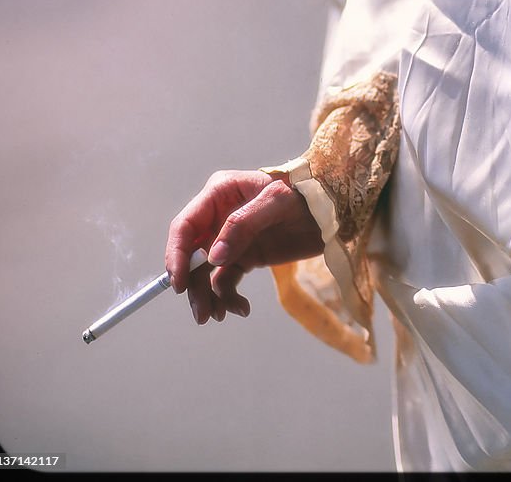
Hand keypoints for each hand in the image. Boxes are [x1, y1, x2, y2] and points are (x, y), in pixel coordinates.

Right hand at [164, 169, 324, 323]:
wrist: (334, 210)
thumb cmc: (306, 195)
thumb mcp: (276, 203)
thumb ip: (242, 225)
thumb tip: (213, 257)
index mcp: (219, 193)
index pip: (186, 226)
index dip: (176, 255)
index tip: (179, 284)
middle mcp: (218, 216)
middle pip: (192, 255)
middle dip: (193, 285)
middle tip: (202, 314)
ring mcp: (231, 238)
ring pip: (206, 273)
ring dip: (208, 296)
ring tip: (219, 316)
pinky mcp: (245, 256)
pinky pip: (226, 281)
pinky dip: (228, 297)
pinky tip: (241, 308)